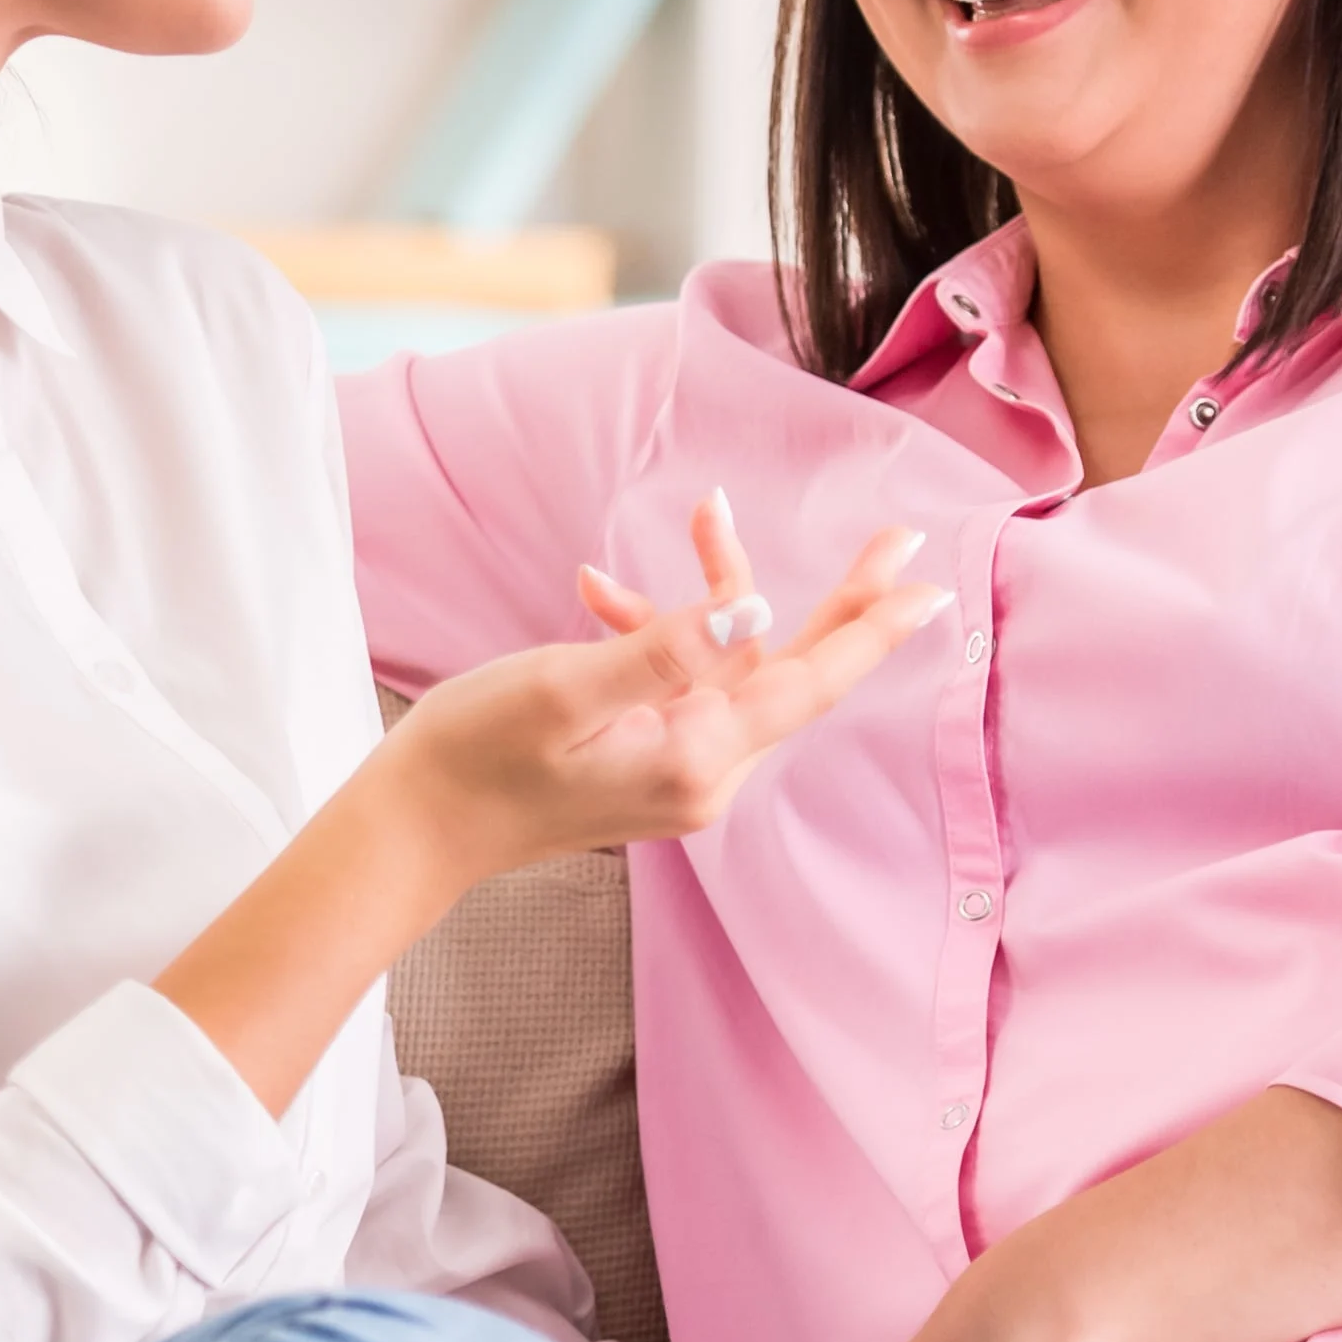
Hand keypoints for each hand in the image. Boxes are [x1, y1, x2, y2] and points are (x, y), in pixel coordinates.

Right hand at [382, 493, 949, 885]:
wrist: (414, 829)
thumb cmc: (476, 755)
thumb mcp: (565, 687)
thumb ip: (665, 648)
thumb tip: (752, 611)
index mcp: (696, 758)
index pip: (807, 684)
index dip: (868, 631)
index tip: (927, 586)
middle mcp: (703, 774)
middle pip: (794, 676)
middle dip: (838, 604)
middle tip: (895, 542)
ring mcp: (676, 769)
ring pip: (734, 667)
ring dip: (717, 592)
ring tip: (705, 511)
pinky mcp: (647, 760)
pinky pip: (682, 683)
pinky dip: (656, 630)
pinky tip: (597, 589)